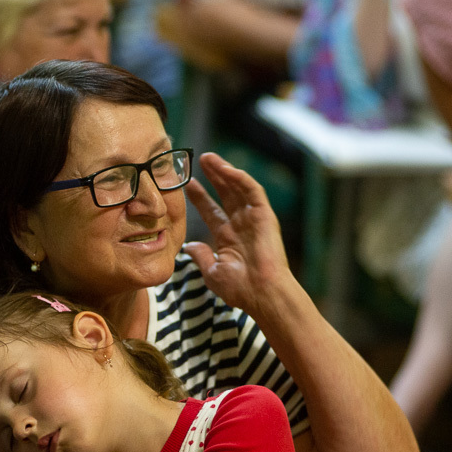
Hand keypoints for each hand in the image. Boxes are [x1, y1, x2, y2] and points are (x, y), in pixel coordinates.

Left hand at [183, 152, 292, 312]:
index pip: (212, 211)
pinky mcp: (265, 215)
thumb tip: (188, 247)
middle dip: (213, 177)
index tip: (187, 184)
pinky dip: (240, 178)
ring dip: (224, 171)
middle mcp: (241, 225)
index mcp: (228, 238)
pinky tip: (225, 169)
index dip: (200, 197)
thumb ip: (201, 256)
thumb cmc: (241, 289)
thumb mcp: (213, 272)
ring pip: (237, 188)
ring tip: (208, 157)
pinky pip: (252, 191)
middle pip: (225, 194)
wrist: (262, 294)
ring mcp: (254, 219)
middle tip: (198, 160)